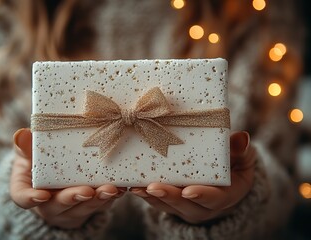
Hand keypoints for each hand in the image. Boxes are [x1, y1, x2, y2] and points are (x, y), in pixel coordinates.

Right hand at [10, 128, 123, 228]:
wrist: (55, 175)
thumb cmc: (39, 161)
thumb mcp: (29, 153)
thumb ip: (26, 146)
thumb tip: (21, 134)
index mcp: (28, 189)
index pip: (23, 198)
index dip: (31, 198)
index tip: (42, 195)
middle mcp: (48, 204)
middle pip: (59, 205)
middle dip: (74, 198)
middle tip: (87, 190)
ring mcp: (70, 208)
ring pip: (83, 207)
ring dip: (98, 199)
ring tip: (112, 189)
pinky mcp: (89, 206)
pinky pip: (101, 205)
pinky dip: (112, 197)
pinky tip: (122, 188)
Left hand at [130, 131, 255, 223]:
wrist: (225, 178)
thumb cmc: (234, 164)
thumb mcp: (243, 157)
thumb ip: (241, 150)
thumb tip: (242, 138)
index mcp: (226, 195)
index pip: (215, 199)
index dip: (202, 196)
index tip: (188, 191)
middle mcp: (205, 206)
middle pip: (186, 206)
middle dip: (169, 197)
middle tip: (153, 187)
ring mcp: (187, 206)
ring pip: (168, 206)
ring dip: (152, 197)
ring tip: (136, 187)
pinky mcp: (173, 202)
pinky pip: (158, 202)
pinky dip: (146, 195)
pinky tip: (133, 186)